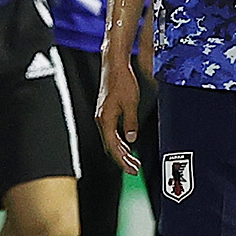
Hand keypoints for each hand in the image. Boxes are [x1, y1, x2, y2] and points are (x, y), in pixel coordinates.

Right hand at [96, 51, 140, 171]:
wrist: (114, 66)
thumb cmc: (121, 81)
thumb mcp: (131, 102)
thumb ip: (130, 122)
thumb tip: (131, 138)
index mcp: (105, 119)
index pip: (113, 146)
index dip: (122, 160)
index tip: (131, 168)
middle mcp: (101, 119)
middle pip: (110, 146)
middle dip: (122, 160)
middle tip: (133, 169)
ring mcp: (103, 116)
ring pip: (110, 140)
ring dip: (121, 152)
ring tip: (132, 161)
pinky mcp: (106, 112)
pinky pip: (111, 133)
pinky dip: (119, 142)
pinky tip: (127, 146)